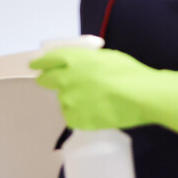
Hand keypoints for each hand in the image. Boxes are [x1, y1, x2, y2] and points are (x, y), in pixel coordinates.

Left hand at [31, 47, 177, 149]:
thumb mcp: (108, 58)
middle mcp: (66, 79)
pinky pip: (73, 116)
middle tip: (62, 84)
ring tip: (95, 101)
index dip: (40, 63)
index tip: (35, 65)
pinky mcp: (76, 119)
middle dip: (49, 80)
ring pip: (64, 100)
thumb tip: (83, 67)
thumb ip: (89, 62)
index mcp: (73, 60)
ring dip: (73, 99)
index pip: (48, 60)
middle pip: (46, 80)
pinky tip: (97, 112)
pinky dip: (81, 114)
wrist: (141, 96)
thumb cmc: (130, 73)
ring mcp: (69, 101)